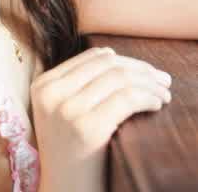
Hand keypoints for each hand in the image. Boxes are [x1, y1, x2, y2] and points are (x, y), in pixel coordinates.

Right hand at [31, 46, 171, 190]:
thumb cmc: (70, 153)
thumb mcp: (59, 111)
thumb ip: (76, 83)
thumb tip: (112, 54)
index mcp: (43, 85)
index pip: (90, 57)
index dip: (123, 59)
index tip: (144, 69)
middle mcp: (52, 94)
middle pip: (107, 65)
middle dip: (141, 69)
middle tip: (163, 79)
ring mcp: (68, 110)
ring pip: (119, 78)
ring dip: (149, 83)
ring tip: (164, 93)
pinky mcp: (88, 128)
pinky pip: (126, 99)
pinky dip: (148, 97)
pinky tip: (157, 104)